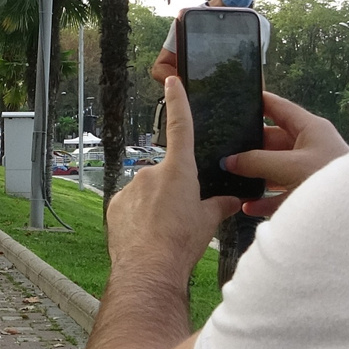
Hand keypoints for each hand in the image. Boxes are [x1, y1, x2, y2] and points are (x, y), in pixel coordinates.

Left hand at [105, 76, 239, 277]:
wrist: (148, 269)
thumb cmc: (181, 244)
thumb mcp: (208, 222)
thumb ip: (220, 205)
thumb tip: (233, 200)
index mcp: (178, 171)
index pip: (180, 127)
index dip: (178, 101)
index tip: (171, 80)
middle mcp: (151, 174)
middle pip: (166, 175)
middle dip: (173, 191)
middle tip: (180, 218)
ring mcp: (130, 188)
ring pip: (147, 192)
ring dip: (155, 206)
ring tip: (163, 231)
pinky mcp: (115, 204)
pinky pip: (130, 205)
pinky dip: (138, 216)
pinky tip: (146, 235)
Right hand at [223, 91, 348, 217]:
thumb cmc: (329, 180)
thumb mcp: (289, 166)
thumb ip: (256, 161)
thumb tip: (228, 161)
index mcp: (311, 129)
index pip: (280, 108)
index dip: (259, 102)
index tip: (236, 99)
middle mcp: (309, 146)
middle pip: (272, 141)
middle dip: (249, 147)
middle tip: (223, 150)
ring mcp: (307, 170)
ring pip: (273, 169)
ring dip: (254, 176)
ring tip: (230, 178)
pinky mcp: (306, 193)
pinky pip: (279, 193)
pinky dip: (263, 199)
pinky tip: (247, 205)